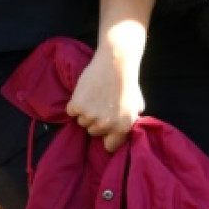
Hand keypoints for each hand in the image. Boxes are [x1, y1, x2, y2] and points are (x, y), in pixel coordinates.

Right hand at [67, 0, 152, 151]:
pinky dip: (75, 103)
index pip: (110, 147)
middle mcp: (106, 125)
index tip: (106, 131)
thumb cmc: (127, 82)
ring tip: (95, 95)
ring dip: (85, 112)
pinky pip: (71, 112)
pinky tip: (85, 92)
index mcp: (123, 127)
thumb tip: (124, 133)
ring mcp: (90, 116)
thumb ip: (129, 122)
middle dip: (96, 121)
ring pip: (81, 121)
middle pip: (93, 132)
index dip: (107, 137)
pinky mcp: (76, 105)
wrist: (115, 62)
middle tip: (102, 104)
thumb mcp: (136, 106)